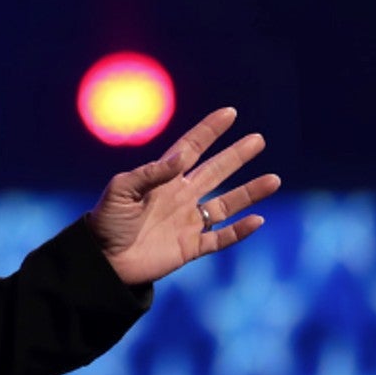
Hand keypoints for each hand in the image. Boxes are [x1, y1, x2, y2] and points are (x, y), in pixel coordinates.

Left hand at [83, 107, 278, 284]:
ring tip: (274, 179)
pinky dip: (239, 232)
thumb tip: (183, 156)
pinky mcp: (191, 247)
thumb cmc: (106, 222)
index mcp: (163, 180)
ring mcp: (188, 222)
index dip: (209, 131)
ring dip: (250, 192)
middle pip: (215, 171)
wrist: (102, 261)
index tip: (229, 113)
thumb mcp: (120, 190)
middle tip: (258, 139)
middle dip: (236, 156)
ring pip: (226, 204)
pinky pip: (221, 238)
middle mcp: (180, 197)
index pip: (191, 148)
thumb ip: (150, 172)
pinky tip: (257, 220)